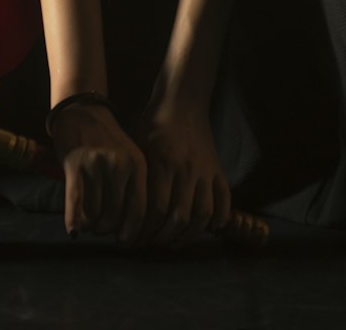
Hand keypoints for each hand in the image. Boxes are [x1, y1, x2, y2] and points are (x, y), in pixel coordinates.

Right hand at [49, 101, 147, 241]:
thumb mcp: (130, 158)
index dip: (131, 232)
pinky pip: (75, 203)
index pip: (140, 212)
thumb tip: (130, 231)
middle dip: (106, 229)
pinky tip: (73, 232)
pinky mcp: (75, 165)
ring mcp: (96, 165)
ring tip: (88, 223)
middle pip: (115, 218)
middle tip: (101, 229)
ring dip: (90, 225)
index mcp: (138, 166)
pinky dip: (74, 222)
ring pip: (95, 214)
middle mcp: (119, 166)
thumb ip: (133, 189)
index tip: (123, 240)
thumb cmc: (108, 141)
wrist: (83, 110)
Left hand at [136, 101, 230, 246]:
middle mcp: (187, 169)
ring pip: (203, 214)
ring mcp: (206, 170)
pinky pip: (224, 200)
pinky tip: (206, 228)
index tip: (133, 236)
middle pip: (179, 217)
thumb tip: (121, 210)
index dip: (144, 228)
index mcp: (163, 163)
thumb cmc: (153, 125)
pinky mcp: (218, 170)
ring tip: (174, 240)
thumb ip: (135, 177)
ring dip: (189, 235)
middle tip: (151, 242)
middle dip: (163, 237)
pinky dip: (219, 218)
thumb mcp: (137, 145)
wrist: (182, 102)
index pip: (156, 208)